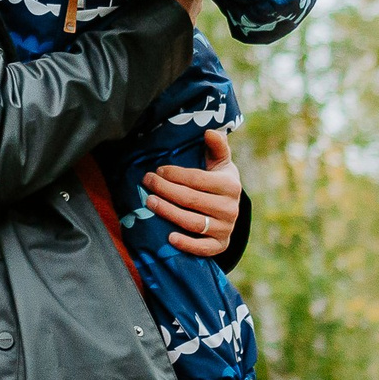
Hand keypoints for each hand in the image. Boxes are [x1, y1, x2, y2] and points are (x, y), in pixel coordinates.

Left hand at [143, 128, 240, 256]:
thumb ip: (217, 146)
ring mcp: (225, 229)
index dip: (174, 175)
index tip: (157, 171)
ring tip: (149, 202)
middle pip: (190, 200)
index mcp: (230, 186)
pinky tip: (168, 238)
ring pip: (192, 222)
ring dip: (168, 213)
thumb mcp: (220, 162)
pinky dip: (186, 244)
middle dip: (165, 190)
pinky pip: (203, 248)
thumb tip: (210, 131)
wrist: (231, 208)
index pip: (196, 180)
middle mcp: (230, 209)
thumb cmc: (218, 180)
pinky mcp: (220, 245)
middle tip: (146, 183)